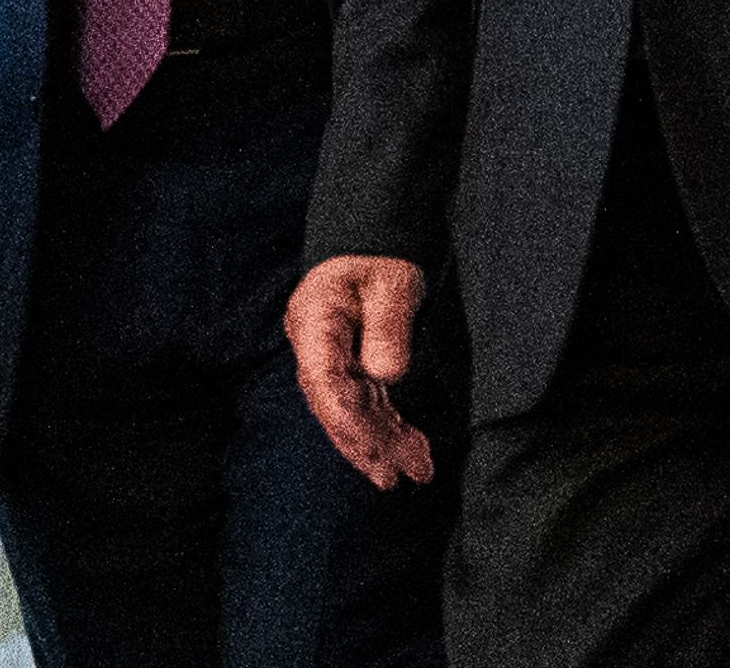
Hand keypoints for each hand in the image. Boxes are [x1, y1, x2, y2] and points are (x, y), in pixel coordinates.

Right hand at [287, 255, 433, 488]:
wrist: (372, 251)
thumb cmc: (381, 262)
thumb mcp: (393, 283)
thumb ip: (388, 327)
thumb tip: (387, 375)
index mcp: (315, 321)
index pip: (323, 379)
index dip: (346, 418)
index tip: (374, 446)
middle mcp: (314, 347)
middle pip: (333, 405)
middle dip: (364, 444)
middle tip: (394, 476)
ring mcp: (329, 362)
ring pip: (350, 412)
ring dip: (381, 445)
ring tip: (415, 470)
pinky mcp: (348, 371)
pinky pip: (365, 407)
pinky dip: (388, 430)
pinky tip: (412, 450)